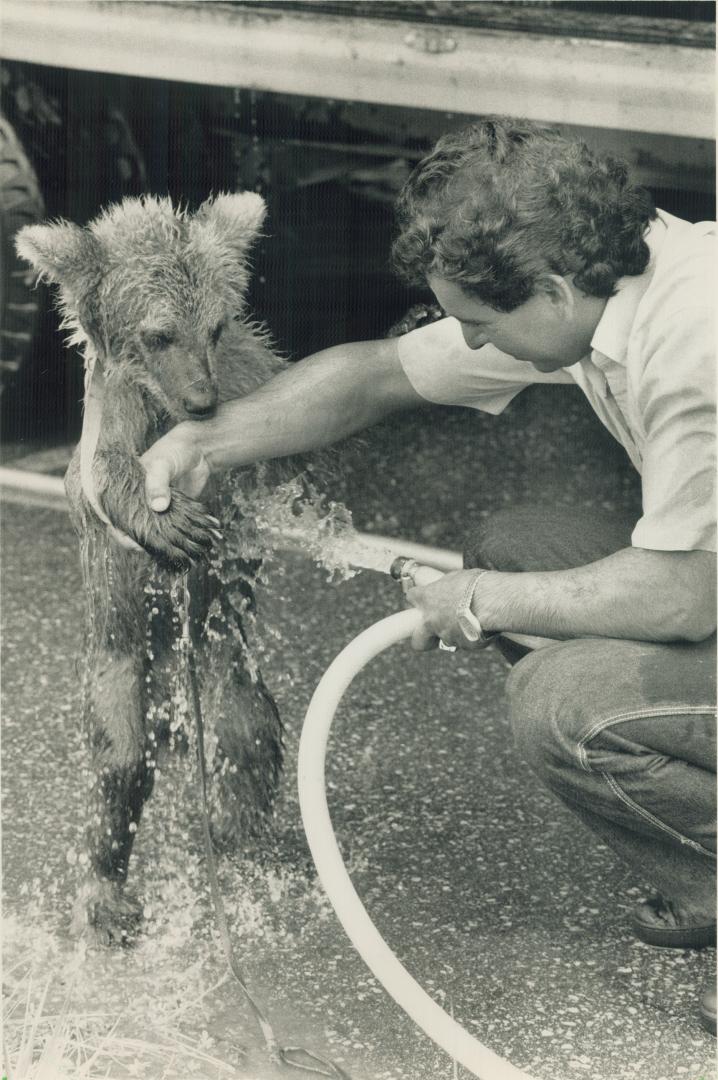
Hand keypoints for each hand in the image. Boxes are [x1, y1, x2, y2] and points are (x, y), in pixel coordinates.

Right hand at [112, 423, 211, 553]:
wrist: (199, 451)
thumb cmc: (174, 451)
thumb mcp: (164, 464)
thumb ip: (159, 482)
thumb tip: (158, 507)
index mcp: (127, 492)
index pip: (115, 518)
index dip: (121, 535)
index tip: (134, 544)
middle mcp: (139, 504)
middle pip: (133, 532)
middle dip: (143, 546)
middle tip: (157, 551)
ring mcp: (156, 511)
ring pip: (152, 536)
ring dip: (161, 547)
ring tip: (172, 554)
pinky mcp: (173, 514)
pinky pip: (171, 532)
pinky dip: (176, 540)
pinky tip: (184, 549)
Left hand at [404, 569, 491, 651]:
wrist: (491, 601)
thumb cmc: (476, 585)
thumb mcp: (458, 577)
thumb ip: (447, 586)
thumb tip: (449, 586)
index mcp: (428, 598)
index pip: (412, 598)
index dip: (418, 600)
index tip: (424, 599)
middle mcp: (432, 620)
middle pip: (417, 639)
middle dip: (423, 638)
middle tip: (432, 633)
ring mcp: (446, 635)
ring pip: (446, 640)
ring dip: (454, 633)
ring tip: (469, 622)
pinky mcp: (463, 644)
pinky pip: (466, 642)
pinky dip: (472, 636)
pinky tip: (481, 625)